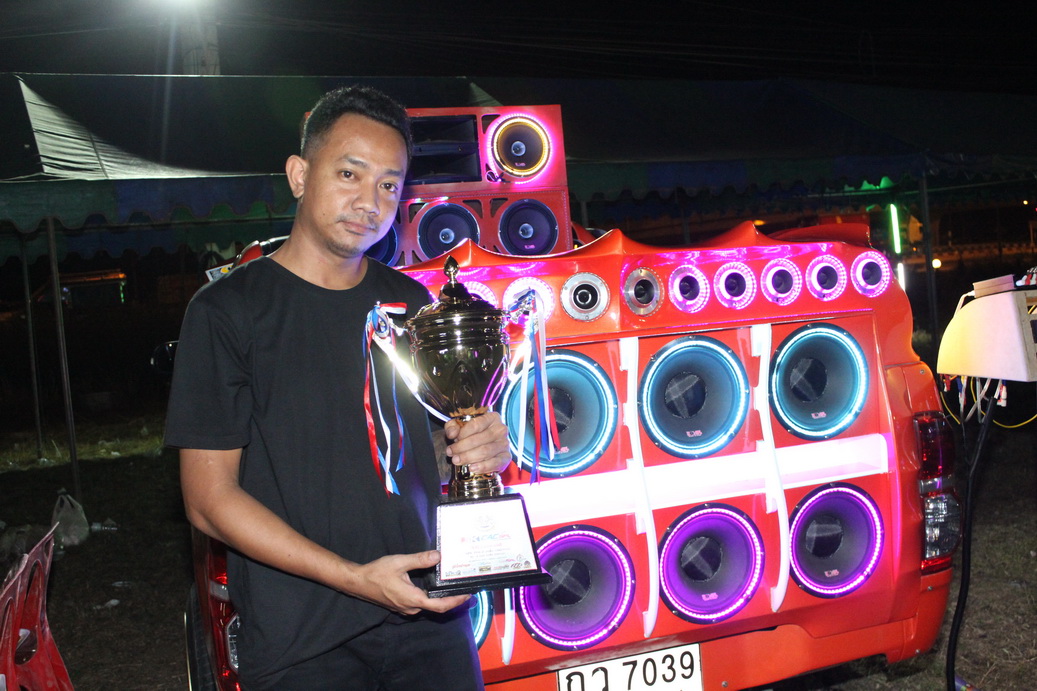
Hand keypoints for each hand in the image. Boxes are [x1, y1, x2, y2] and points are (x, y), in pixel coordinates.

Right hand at [347, 550, 469, 615]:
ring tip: (452, 587)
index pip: (440, 606)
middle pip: (436, 607)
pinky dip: (430, 597)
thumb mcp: (400, 562)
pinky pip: (420, 604)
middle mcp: (411, 607)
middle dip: (451, 599)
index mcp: (413, 599)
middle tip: (464, 588)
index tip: (468, 595)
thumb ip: (420, 560)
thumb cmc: (377, 573)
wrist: (358, 582)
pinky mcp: (401, 605)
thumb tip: (438, 556)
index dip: (455, 601)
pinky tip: (433, 587)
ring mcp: (405, 608)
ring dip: (441, 599)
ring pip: (428, 606)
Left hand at [444, 412, 511, 475]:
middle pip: (479, 439)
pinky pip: (495, 463)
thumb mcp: (461, 426)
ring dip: (469, 457)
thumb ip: (453, 427)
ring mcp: (504, 444)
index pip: (476, 424)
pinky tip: (472, 468)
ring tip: (457, 460)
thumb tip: (452, 433)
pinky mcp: (506, 457)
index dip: (462, 433)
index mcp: (492, 418)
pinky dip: (483, 466)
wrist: (486, 446)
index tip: (452, 440)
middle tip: (451, 453)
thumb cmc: (473, 434)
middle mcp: (500, 430)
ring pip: (485, 451)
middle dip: (462, 447)